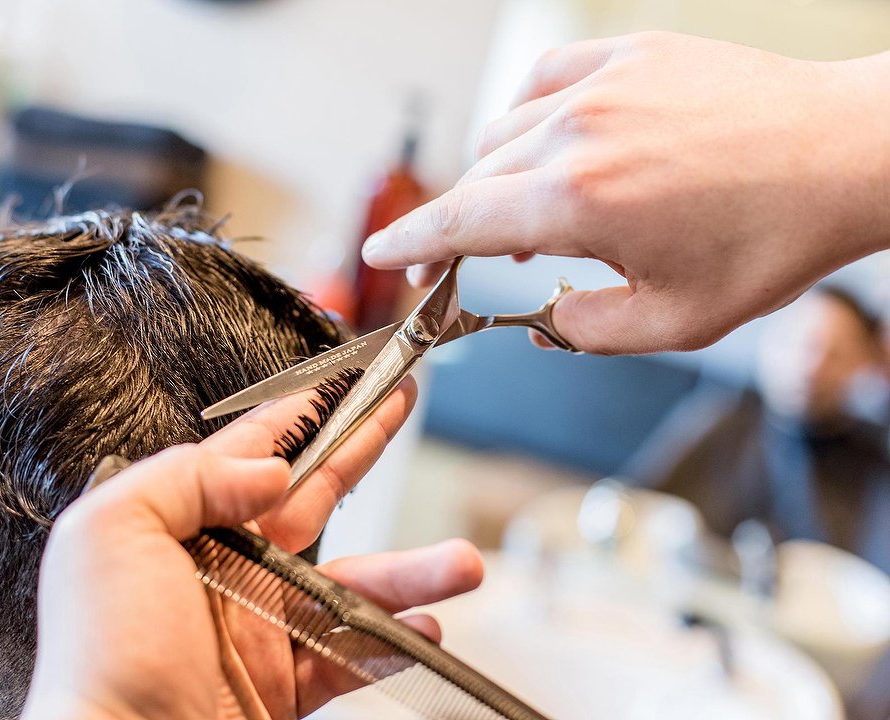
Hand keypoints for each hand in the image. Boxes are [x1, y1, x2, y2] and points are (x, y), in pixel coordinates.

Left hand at [22, 379, 484, 719]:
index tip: (340, 375)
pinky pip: (351, 658)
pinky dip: (393, 645)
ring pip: (352, 585)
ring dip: (414, 572)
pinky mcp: (281, 685)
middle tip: (401, 405)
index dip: (299, 409)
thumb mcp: (113, 532)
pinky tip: (423, 632)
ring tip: (464, 565)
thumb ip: (185, 479)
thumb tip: (266, 471)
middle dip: (360, 448)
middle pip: (313, 496)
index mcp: (182, 525)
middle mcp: (226, 569)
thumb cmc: (101, 652)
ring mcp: (259, 628)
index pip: (250, 450)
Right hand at [362, 32, 889, 353]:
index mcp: (577, 202)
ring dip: (497, 178)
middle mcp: (576, 133)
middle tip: (463, 260)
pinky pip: (543, 80)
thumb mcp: (675, 321)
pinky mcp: (630, 54)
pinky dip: (528, 118)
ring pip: (503, 131)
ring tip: (533, 213)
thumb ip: (586, 330)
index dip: (408, 244)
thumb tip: (539, 320)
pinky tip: (548, 143)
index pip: (458, 222)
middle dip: (456, 227)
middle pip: (475, 181)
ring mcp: (601, 84)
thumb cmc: (770, 239)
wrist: (844, 156)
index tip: (381, 257)